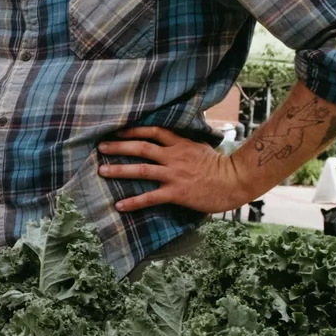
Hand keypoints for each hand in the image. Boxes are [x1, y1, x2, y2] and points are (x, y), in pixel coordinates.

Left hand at [96, 126, 253, 214]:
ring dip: (120, 170)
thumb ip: (184, 142)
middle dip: (119, 146)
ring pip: (142, 170)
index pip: (153, 131)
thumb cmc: (219, 166)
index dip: (133, 130)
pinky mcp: (176, 192)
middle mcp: (174, 156)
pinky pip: (150, 197)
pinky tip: (119, 205)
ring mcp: (174, 174)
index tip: (117, 131)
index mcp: (180, 144)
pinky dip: (133, 201)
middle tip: (101, 147)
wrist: (234, 181)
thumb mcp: (200, 146)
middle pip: (141, 147)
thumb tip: (171, 137)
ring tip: (102, 171)